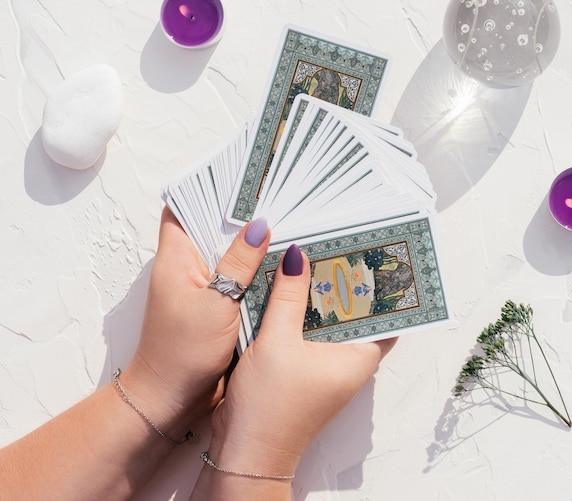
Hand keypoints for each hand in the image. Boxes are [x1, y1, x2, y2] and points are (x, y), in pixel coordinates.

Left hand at [122, 208, 269, 423]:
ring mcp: (202, 289)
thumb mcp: (216, 303)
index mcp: (175, 259)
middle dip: (240, 218)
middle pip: (210, 231)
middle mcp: (187, 269)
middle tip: (277, 201)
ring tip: (287, 226)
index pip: (182, 209)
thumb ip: (238, 264)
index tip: (238, 179)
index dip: (206, 191)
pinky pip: (237, 282)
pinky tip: (281, 267)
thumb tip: (259, 225)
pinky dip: (255, 274)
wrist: (171, 399)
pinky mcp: (216, 308)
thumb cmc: (183, 351)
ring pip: (228, 257)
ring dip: (251, 247)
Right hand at [208, 244, 396, 477]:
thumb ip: (287, 296)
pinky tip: (286, 288)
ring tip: (311, 257)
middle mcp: (347, 360)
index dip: (381, 286)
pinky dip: (300, 310)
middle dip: (344, 282)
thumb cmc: (270, 408)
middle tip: (336, 246)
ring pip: (327, 320)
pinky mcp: (303, 368)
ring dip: (318, 295)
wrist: (245, 452)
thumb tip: (298, 256)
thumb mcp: (278, 342)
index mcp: (357, 357)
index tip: (374, 255)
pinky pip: (307, 330)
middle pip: (353, 312)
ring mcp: (324, 365)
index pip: (384, 315)